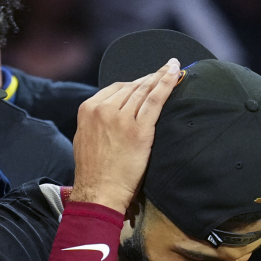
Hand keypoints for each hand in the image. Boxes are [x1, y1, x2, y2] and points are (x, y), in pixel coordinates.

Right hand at [71, 58, 181, 211]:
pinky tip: (175, 74)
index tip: (147, 80)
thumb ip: (96, 122)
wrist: (99, 192)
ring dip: (160, 77)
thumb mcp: (85, 139)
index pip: (116, 89)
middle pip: (132, 87)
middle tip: (166, 69)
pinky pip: (155, 101)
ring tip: (173, 68)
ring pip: (144, 91)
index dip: (135, 83)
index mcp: (88, 109)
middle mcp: (103, 109)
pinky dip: (166, 84)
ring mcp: (121, 118)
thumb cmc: (94, 173)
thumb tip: (109, 115)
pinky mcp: (139, 130)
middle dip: (150, 78)